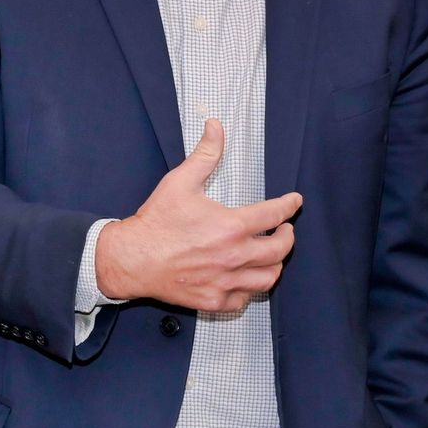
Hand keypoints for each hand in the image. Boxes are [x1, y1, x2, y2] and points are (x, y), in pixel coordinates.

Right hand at [94, 120, 301, 312]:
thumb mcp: (180, 181)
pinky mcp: (214, 300)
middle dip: (288, 237)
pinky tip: (246, 277)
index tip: (295, 202)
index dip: (289, 206)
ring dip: (274, 264)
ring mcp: (225, 282)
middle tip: (284, 230)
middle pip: (280, 250)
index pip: (275, 215)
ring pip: (268, 278)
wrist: (132, 259)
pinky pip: (245, 299)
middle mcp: (234, 256)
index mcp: (231, 227)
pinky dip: (250, 288)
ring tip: (270, 254)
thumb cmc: (156, 222)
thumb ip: (205, 154)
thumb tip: (216, 127)